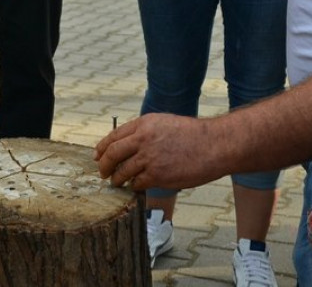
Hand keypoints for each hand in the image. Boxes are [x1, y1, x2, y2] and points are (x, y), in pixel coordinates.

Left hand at [94, 113, 220, 190]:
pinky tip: (136, 187)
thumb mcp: (165, 123)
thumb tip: (129, 145)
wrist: (214, 145)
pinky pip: (136, 183)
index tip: (97, 155)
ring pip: (122, 171)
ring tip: (117, 182)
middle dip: (103, 165)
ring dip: (117, 179)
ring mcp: (149, 157)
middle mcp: (143, 139)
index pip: (114, 136)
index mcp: (144, 123)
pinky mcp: (157, 175)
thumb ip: (146, 132)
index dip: (102, 147)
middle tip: (102, 173)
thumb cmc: (194, 135)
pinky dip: (134, 186)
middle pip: (112, 153)